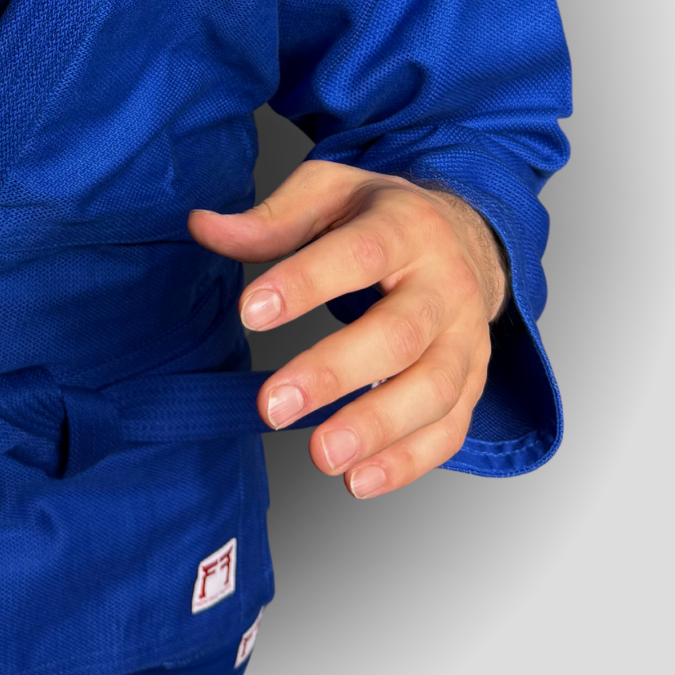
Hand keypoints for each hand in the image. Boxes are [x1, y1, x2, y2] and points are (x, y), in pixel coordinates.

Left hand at [188, 162, 505, 498]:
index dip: (305, 283)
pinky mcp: (472, 381)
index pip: (360, 254)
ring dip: (377, 429)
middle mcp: (445, 284)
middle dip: (334, 374)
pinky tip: (360, 479)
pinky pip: (450, 428)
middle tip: (274, 406)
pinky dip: (409, 461)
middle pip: (399, 334)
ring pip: (433, 389)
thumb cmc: (385, 218)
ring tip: (323, 456)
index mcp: (406, 227)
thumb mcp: (331, 194)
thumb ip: (271, 219)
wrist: (470, 236)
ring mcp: (465, 338)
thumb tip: (203, 228)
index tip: (250, 312)